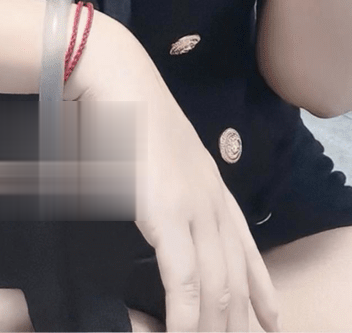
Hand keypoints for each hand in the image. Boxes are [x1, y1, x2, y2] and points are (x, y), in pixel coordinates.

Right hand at [75, 22, 281, 332]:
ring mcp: (193, 206)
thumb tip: (151, 204)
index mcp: (209, 181)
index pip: (245, 245)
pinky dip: (186, 317)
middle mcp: (211, 197)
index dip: (260, 286)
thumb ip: (159, 181)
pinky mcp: (168, 214)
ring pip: (216, 286)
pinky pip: (184, 281)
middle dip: (238, 320)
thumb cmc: (121, 108)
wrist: (113, 76)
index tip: (270, 319)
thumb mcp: (152, 149)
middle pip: (235, 274)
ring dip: (213, 328)